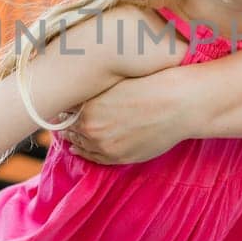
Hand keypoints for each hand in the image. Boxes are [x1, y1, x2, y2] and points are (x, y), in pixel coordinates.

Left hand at [61, 70, 188, 163]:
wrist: (179, 104)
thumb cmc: (152, 85)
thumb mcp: (116, 81)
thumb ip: (94, 91)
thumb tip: (79, 96)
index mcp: (87, 105)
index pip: (63, 111)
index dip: (63, 108)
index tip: (62, 106)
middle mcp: (91, 127)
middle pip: (68, 129)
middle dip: (66, 123)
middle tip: (62, 119)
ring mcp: (104, 145)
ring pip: (79, 145)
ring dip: (75, 139)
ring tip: (70, 133)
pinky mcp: (119, 157)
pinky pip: (94, 158)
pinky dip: (86, 153)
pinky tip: (80, 148)